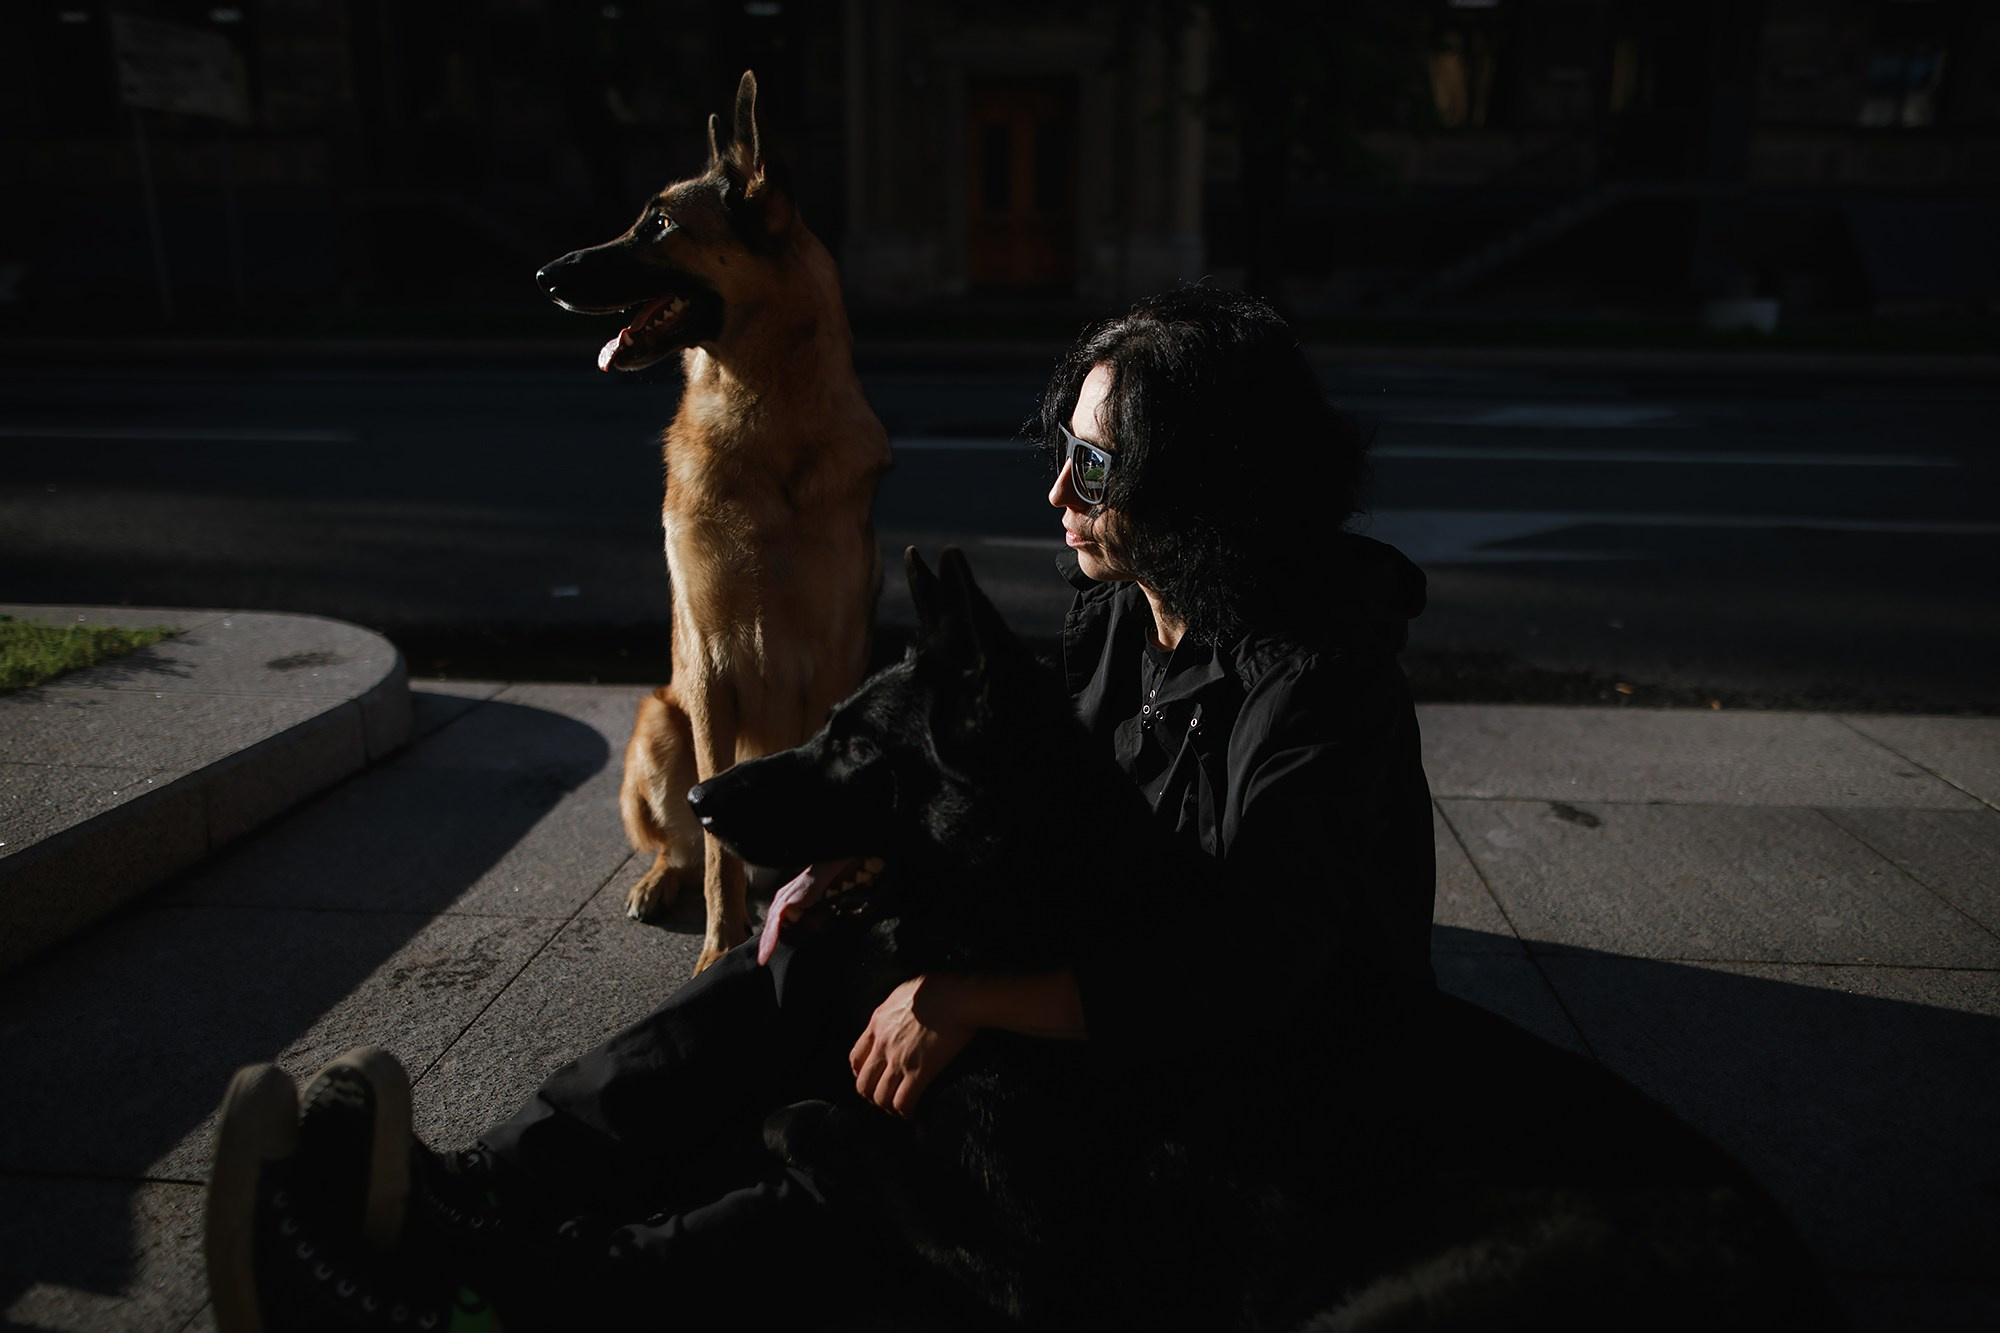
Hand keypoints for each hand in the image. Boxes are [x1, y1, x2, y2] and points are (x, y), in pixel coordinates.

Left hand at [850, 974, 974, 1117]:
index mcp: (877, 1024)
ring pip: (880, 1097)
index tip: (872, 1079)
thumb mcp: (903, 993)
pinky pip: (903, 1102)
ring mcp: (899, 1060)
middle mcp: (882, 1045)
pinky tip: (914, 1113)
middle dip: (872, 1096)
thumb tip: (897, 1017)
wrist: (957, 996)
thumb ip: (893, 1010)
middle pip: (864, 1083)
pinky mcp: (919, 1073)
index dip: (861, 1074)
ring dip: (888, 1107)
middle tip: (886, 1099)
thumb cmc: (938, 988)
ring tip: (900, 1110)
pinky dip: (906, 1112)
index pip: (855, 1058)